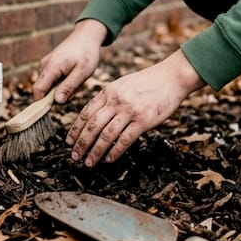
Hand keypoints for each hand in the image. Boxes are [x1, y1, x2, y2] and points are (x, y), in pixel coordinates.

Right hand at [34, 20, 106, 103]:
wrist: (86, 36)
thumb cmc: (87, 53)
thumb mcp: (82, 72)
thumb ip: (68, 87)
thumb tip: (56, 102)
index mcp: (51, 67)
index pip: (38, 91)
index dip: (42, 103)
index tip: (54, 110)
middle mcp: (44, 66)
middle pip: (43, 90)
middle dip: (56, 94)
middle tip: (75, 87)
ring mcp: (45, 64)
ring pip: (48, 85)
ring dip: (60, 88)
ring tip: (76, 79)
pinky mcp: (48, 64)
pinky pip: (51, 79)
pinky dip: (61, 81)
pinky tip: (72, 74)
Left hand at [67, 50, 203, 165]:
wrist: (172, 77)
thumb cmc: (148, 82)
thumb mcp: (123, 84)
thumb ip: (109, 98)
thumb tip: (95, 116)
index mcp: (109, 91)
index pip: (86, 113)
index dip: (75, 129)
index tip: (69, 142)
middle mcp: (116, 101)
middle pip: (92, 126)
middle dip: (81, 144)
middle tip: (75, 156)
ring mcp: (130, 111)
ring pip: (106, 136)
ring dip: (95, 151)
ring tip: (89, 163)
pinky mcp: (144, 121)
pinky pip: (125, 140)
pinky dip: (115, 152)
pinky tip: (109, 159)